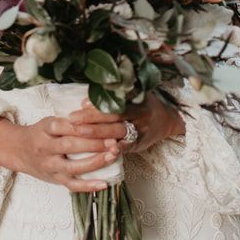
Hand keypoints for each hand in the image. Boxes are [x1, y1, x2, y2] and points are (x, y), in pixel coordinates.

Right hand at [0, 115, 121, 192]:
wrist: (19, 151)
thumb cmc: (40, 133)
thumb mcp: (49, 120)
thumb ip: (68, 120)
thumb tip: (95, 111)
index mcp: (45, 129)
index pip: (65, 126)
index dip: (84, 126)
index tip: (102, 124)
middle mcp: (46, 148)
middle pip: (70, 146)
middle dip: (94, 144)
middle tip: (113, 141)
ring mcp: (50, 166)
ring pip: (73, 167)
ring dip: (95, 163)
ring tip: (112, 156)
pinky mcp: (54, 179)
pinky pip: (72, 185)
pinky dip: (88, 186)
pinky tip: (104, 183)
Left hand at [68, 93, 184, 153]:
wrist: (167, 120)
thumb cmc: (146, 103)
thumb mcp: (138, 93)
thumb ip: (121, 91)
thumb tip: (94, 87)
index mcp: (137, 102)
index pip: (116, 104)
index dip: (99, 105)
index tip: (81, 104)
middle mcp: (139, 117)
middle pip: (113, 119)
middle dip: (91, 120)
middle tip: (72, 120)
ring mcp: (140, 132)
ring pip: (116, 134)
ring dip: (97, 136)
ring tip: (78, 134)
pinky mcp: (138, 145)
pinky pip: (125, 149)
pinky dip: (114, 151)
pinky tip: (103, 152)